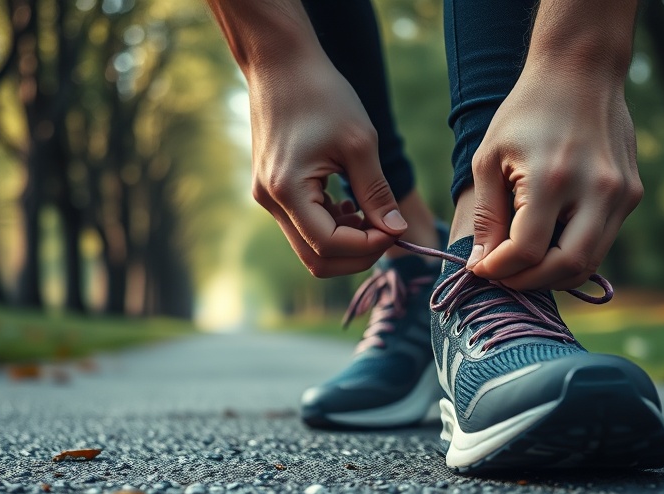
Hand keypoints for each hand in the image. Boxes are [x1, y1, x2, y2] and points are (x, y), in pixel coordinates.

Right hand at [247, 55, 405, 277]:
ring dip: (346, 241)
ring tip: (371, 214)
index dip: (368, 246)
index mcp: (287, 190)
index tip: (396, 229)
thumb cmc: (321, 94)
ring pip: (310, 247)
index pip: (329, 246)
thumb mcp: (360, 143)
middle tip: (388, 232)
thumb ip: (377, 193)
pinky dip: (332, 226)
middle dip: (357, 254)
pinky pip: (304, 226)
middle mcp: (270, 201)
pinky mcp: (272, 190)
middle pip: (316, 259)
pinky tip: (350, 204)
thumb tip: (396, 230)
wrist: (281, 64)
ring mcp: (268, 198)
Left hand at [466, 62, 643, 291]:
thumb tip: (481, 264)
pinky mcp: (632, 194)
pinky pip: (602, 242)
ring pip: (590, 263)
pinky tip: (548, 244)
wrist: (581, 72)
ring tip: (523, 266)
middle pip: (566, 268)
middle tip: (503, 276)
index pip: (527, 250)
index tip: (480, 269)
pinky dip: (573, 254)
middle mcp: (595, 189)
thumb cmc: (526, 112)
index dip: (499, 269)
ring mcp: (620, 194)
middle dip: (528, 282)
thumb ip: (487, 215)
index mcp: (552, 178)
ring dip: (553, 275)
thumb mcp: (489, 158)